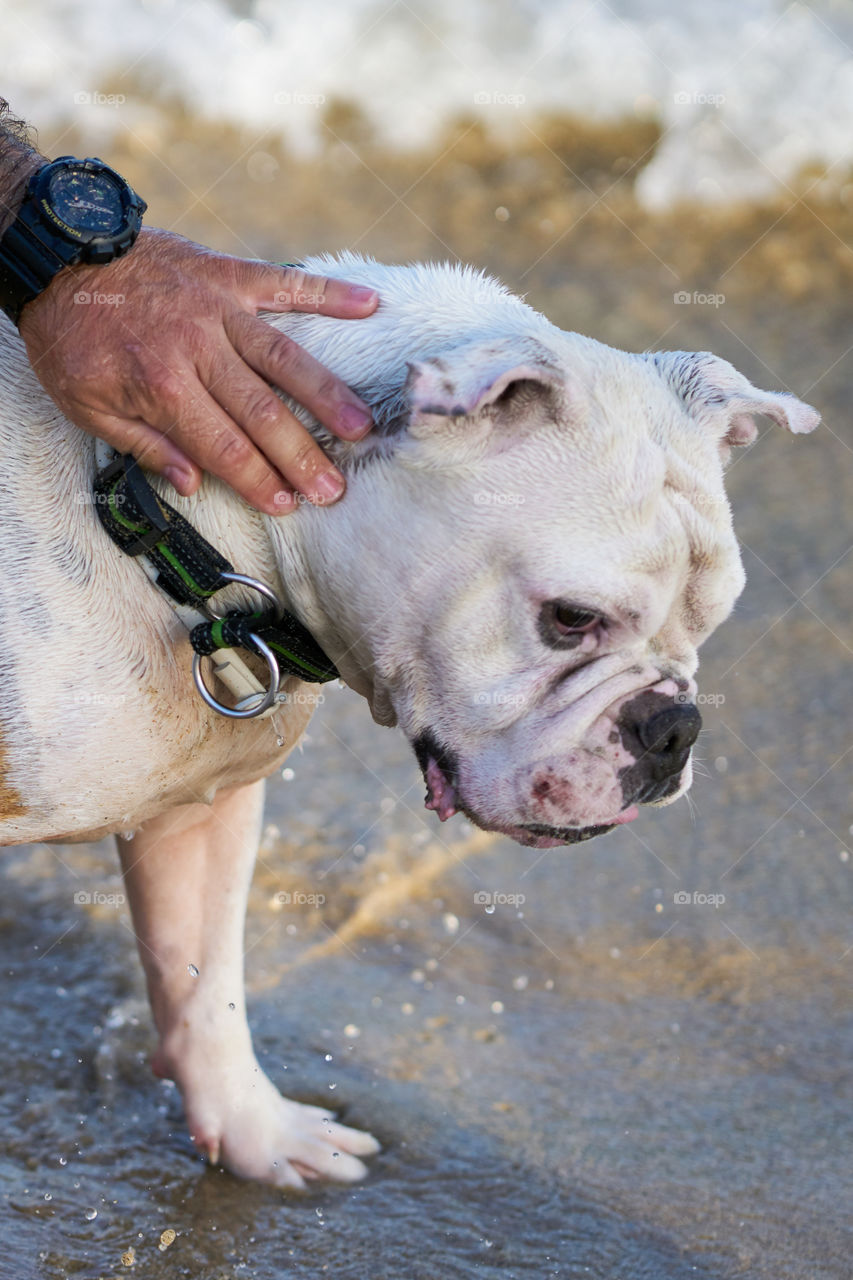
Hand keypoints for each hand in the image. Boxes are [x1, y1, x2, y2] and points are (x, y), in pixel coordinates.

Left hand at [18, 228, 378, 512]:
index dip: (259, 481)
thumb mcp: (84, 404)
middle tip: (335, 488)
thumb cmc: (70, 335)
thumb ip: (142, 445)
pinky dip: (329, 293)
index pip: (223, 447)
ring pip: (283, 357)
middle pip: (261, 411)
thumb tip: (192, 483)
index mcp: (162, 386)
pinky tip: (370, 304)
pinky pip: (285, 283)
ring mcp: (217, 307)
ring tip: (361, 426)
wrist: (56, 252)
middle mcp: (197, 348)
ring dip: (326, 394)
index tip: (288, 505)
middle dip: (301, 455)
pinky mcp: (227, 273)